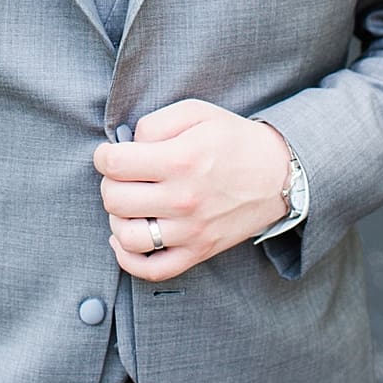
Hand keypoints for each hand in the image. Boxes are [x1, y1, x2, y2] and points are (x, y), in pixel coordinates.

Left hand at [92, 101, 290, 282]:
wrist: (278, 174)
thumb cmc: (233, 140)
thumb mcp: (197, 112)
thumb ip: (156, 122)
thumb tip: (127, 144)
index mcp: (181, 160)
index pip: (115, 164)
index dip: (103, 156)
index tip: (109, 154)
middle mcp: (184, 199)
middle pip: (115, 199)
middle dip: (109, 183)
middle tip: (123, 176)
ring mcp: (191, 231)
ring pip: (127, 236)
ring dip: (116, 218)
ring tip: (128, 204)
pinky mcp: (199, 251)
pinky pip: (152, 270)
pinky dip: (128, 259)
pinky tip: (124, 239)